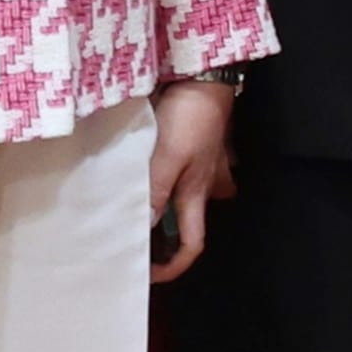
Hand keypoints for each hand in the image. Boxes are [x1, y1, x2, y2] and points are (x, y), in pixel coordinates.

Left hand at [148, 79, 239, 278]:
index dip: (174, 266)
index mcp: (197, 193)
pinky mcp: (202, 143)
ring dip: (173, 202)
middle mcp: (207, 183)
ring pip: (193, 194)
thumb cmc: (188, 118)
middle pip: (192, 221)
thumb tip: (143, 231)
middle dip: (170, 234)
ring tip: (144, 201)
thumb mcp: (166, 159)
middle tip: (142, 235)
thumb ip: (154, 194)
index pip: (192, 243)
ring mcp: (209, 162)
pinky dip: (175, 173)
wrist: (203, 77)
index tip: (149, 275)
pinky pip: (191, 167)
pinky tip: (155, 165)